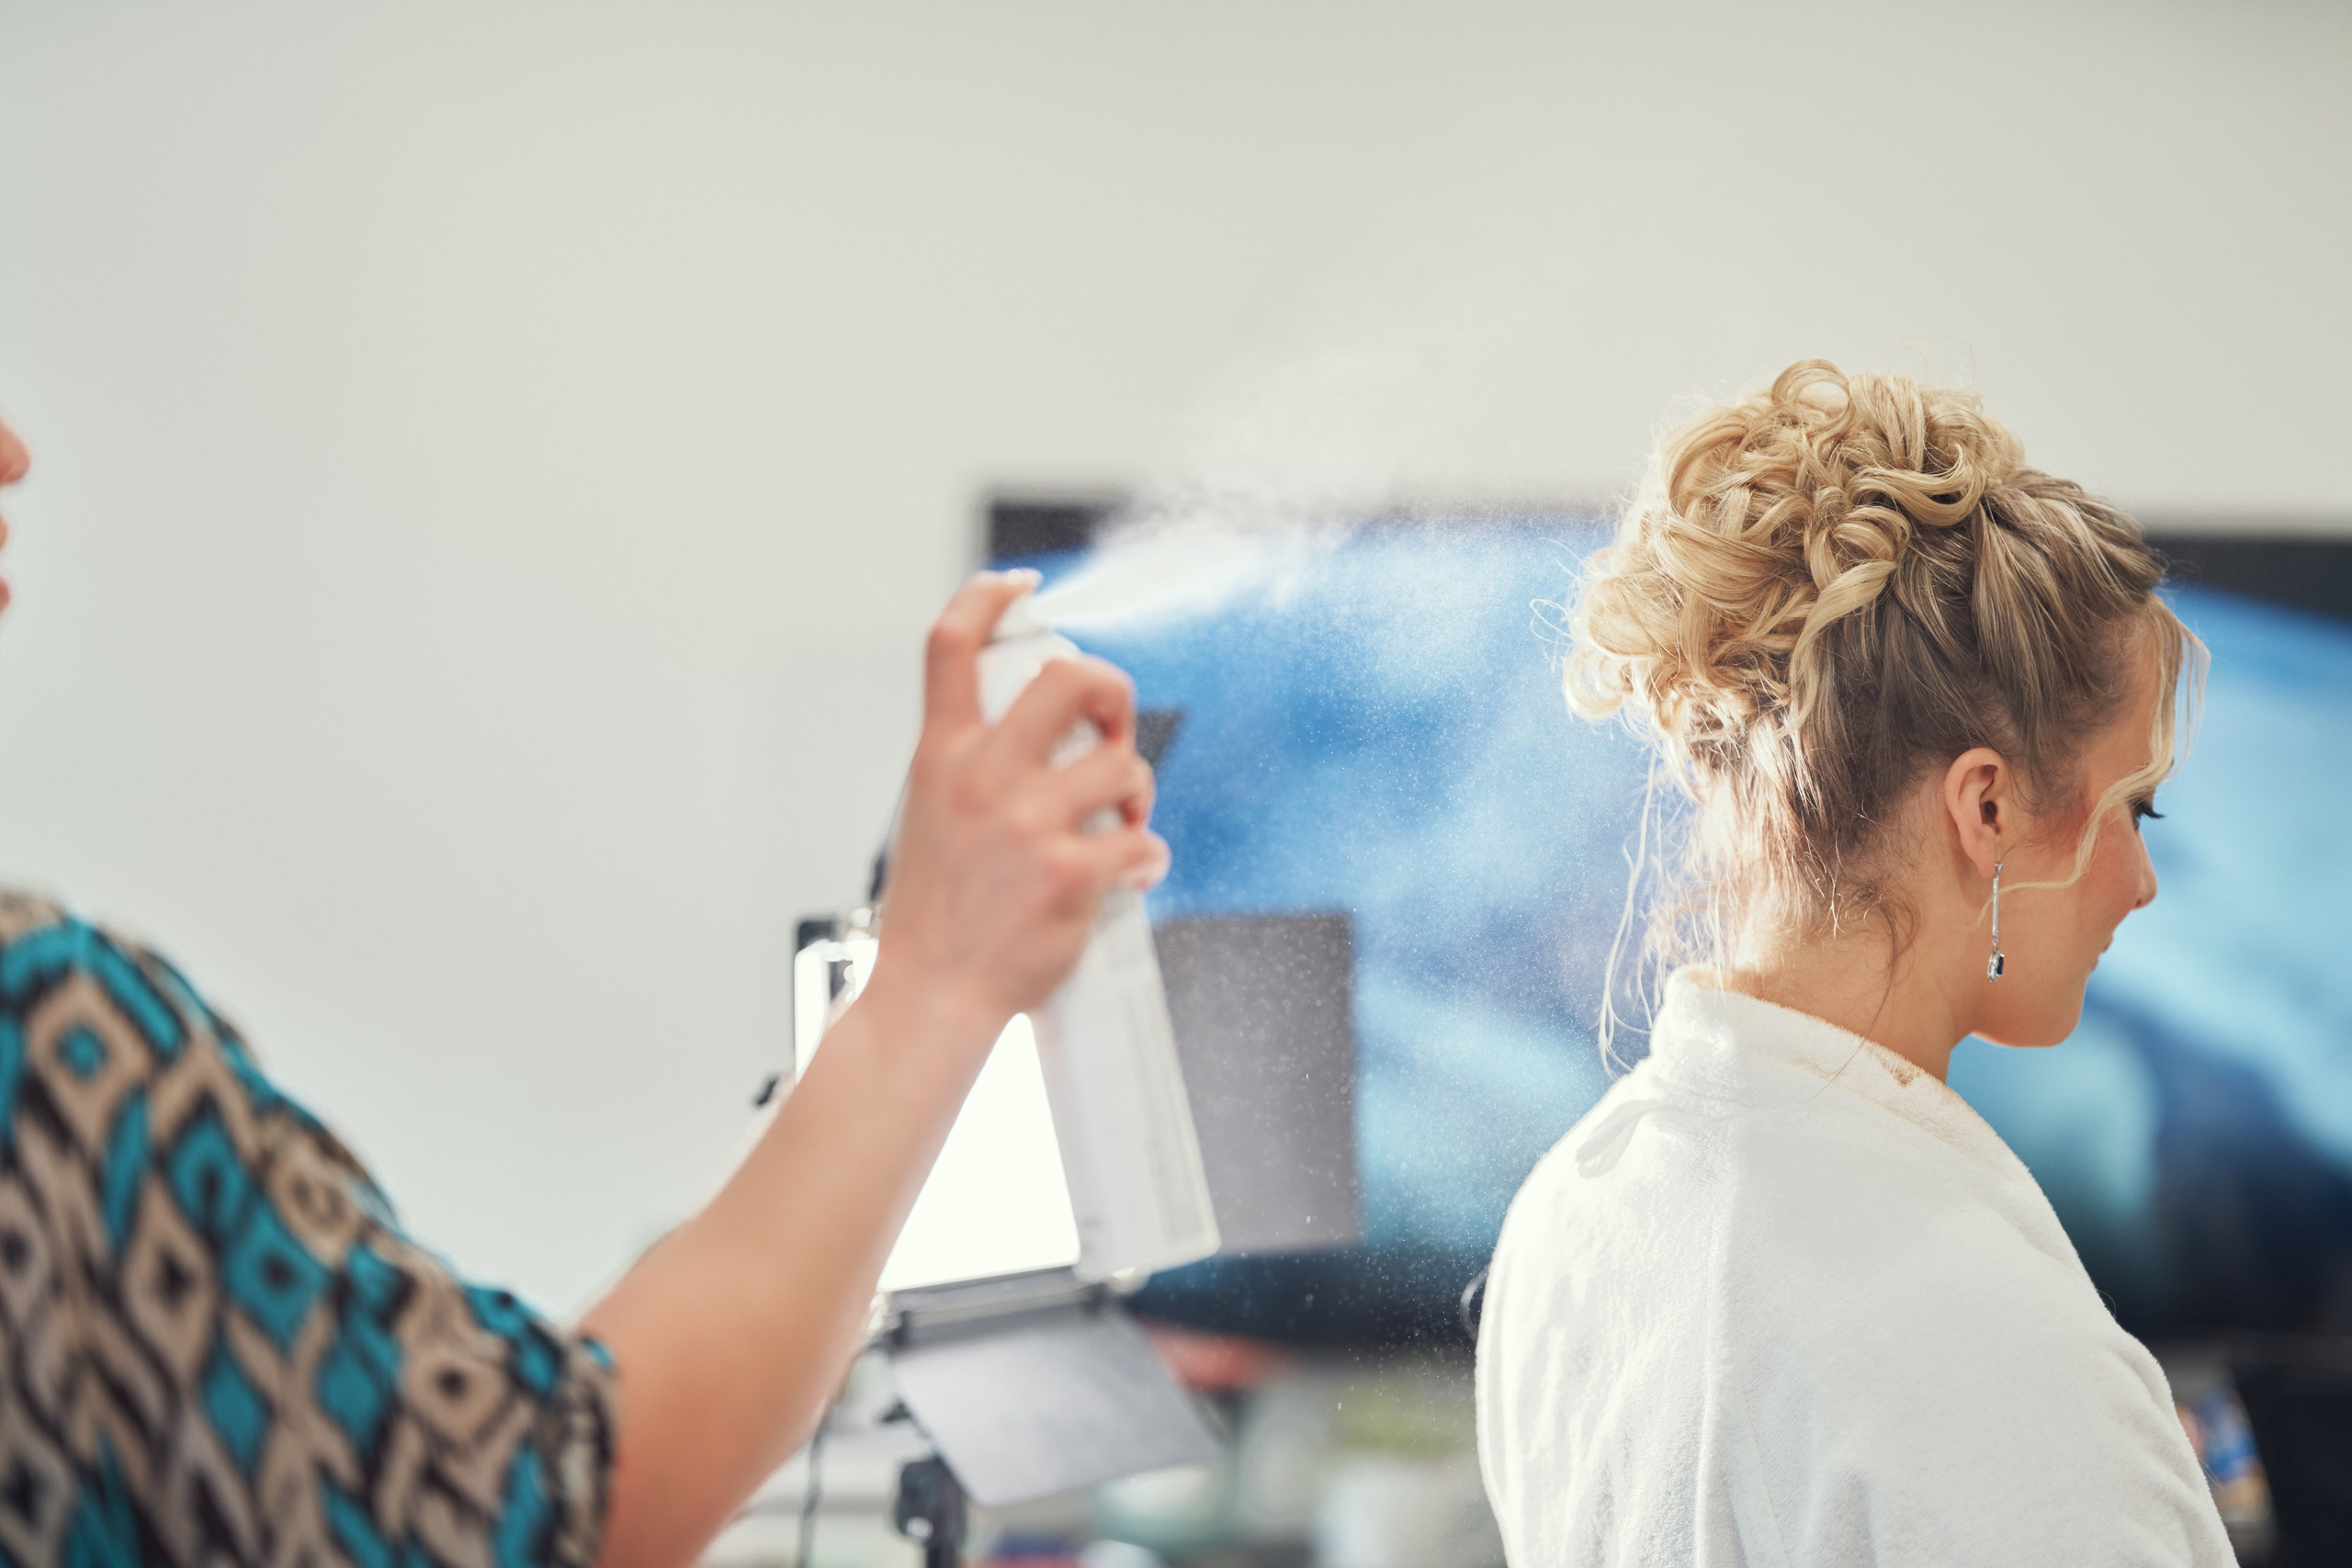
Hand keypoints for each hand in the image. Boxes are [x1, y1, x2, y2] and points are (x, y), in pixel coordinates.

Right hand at [862, 571, 1168, 1045]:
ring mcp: (1029, 824)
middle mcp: (984, 778)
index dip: (989, 597)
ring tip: (1124, 818)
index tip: (1023, 587)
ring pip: (1121, 763)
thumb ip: (970, 768)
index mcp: (941, 757)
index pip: (952, 646)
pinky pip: (1141, 842)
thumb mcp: (927, 816)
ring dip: (1135, 787)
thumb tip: (1035, 739)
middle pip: (1067, 677)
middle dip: (1111, 690)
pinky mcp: (1070, 874)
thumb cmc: (933, 917)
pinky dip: (1148, 855)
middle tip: (1112, 728)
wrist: (929, 997)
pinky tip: (1133, 870)